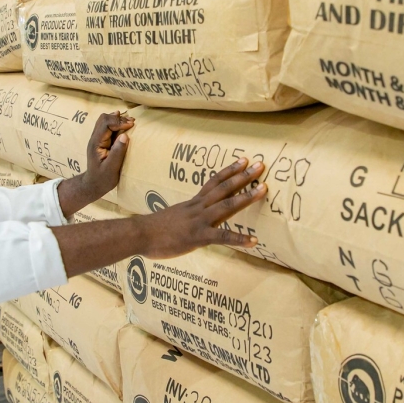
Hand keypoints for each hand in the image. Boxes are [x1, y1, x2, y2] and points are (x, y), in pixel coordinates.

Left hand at [83, 111, 133, 196]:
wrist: (93, 185)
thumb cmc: (103, 179)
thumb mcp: (112, 168)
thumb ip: (117, 152)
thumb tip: (125, 136)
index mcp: (96, 143)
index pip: (105, 124)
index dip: (119, 122)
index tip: (131, 125)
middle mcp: (95, 138)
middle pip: (103, 119)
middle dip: (118, 118)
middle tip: (132, 122)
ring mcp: (97, 139)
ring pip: (105, 121)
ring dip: (117, 120)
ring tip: (130, 123)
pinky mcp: (101, 141)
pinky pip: (107, 127)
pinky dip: (116, 124)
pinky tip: (124, 125)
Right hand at [136, 158, 266, 258]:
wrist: (139, 234)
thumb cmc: (154, 229)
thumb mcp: (174, 217)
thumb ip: (188, 215)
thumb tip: (194, 217)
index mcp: (193, 203)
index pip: (214, 182)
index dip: (230, 171)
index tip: (244, 161)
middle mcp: (198, 208)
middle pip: (224, 188)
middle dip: (243, 176)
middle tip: (261, 165)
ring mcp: (199, 221)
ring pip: (226, 206)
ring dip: (246, 197)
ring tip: (264, 190)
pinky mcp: (198, 236)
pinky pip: (222, 237)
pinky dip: (239, 239)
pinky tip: (253, 241)